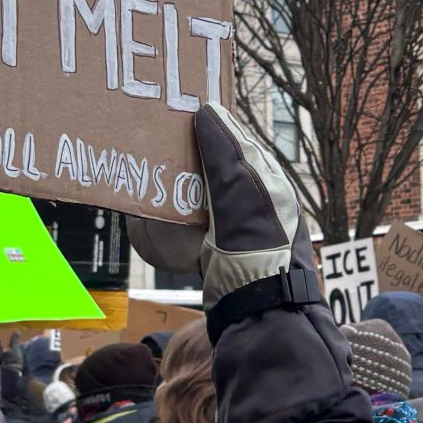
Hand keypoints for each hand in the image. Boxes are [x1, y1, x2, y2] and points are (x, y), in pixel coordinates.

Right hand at [127, 104, 311, 307]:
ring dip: (180, 183)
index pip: (238, 140)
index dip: (211, 125)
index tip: (179, 112)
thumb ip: (225, 151)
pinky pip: (194, 224)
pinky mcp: (220, 252)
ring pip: (204, 195)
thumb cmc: (256, 245)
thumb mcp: (239, 189)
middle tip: (157, 139)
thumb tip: (207, 111)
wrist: (259, 311)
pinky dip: (175, 214)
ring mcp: (239, 229)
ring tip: (151, 170)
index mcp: (271, 181)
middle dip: (191, 153)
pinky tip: (157, 212)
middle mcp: (260, 202)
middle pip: (219, 167)